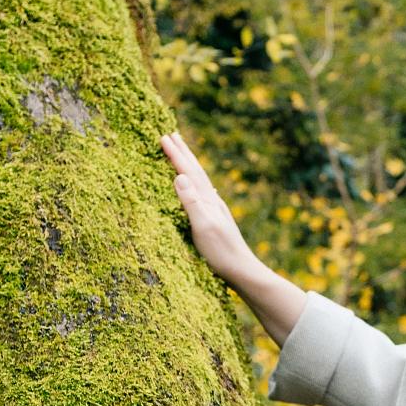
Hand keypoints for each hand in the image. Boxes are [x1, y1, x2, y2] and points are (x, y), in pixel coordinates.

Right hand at [160, 131, 259, 288]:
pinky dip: (195, 182)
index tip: (163, 137)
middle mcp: (212, 200)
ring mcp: (215, 209)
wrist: (242, 270)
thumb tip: (179, 175)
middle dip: (183, 152)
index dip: (176, 155)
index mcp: (207, 200)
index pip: (188, 172)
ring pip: (200, 180)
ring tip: (183, 153)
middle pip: (196, 171)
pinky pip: (202, 192)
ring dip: (189, 164)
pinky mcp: (215, 218)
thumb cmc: (220, 252)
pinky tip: (199, 186)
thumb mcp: (202, 227)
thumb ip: (191, 202)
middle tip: (172, 134)